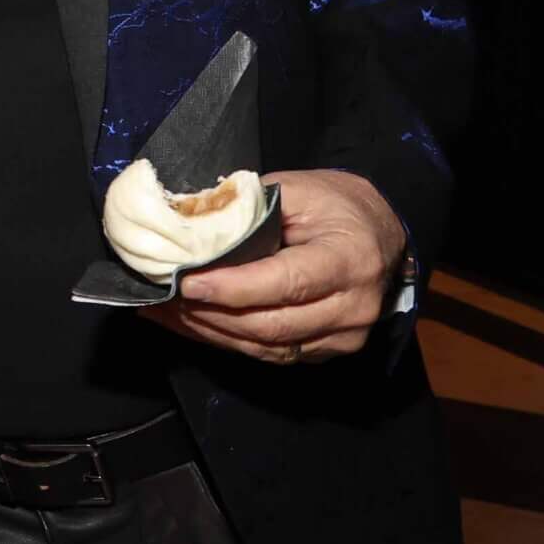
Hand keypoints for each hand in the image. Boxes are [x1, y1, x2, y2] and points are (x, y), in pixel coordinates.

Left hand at [147, 170, 406, 364]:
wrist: (379, 231)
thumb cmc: (333, 204)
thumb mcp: (296, 189)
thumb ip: (248, 208)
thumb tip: (188, 224)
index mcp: (349, 260)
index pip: (286, 282)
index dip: (233, 287)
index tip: (187, 283)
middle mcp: (354, 306)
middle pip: (272, 324)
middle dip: (211, 314)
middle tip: (165, 298)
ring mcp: (345, 335)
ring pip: (267, 347)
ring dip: (211, 332)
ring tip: (166, 312)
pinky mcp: (329, 350)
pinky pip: (272, 354)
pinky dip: (227, 341)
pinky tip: (192, 325)